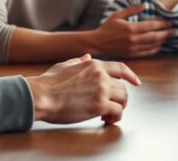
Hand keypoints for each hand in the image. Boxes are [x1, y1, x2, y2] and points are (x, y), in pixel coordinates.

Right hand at [26, 54, 140, 124]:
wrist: (41, 95)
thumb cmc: (49, 82)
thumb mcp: (65, 65)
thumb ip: (79, 61)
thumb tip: (87, 56)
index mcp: (94, 64)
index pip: (120, 68)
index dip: (131, 76)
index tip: (136, 82)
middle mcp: (101, 75)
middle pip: (123, 87)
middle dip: (120, 98)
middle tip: (111, 107)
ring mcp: (101, 89)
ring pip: (123, 99)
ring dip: (119, 108)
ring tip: (108, 115)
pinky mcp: (99, 105)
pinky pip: (118, 111)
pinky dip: (115, 117)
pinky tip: (106, 120)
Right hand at [96, 5, 173, 57]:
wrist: (98, 43)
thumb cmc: (107, 27)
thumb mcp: (118, 15)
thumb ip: (132, 10)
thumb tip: (145, 5)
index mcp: (130, 28)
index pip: (150, 26)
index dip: (162, 24)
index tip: (169, 22)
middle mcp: (133, 39)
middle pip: (154, 36)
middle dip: (166, 33)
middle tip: (174, 30)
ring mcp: (132, 48)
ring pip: (152, 45)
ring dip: (162, 41)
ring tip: (168, 37)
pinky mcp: (131, 55)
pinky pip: (146, 53)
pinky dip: (155, 49)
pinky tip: (159, 46)